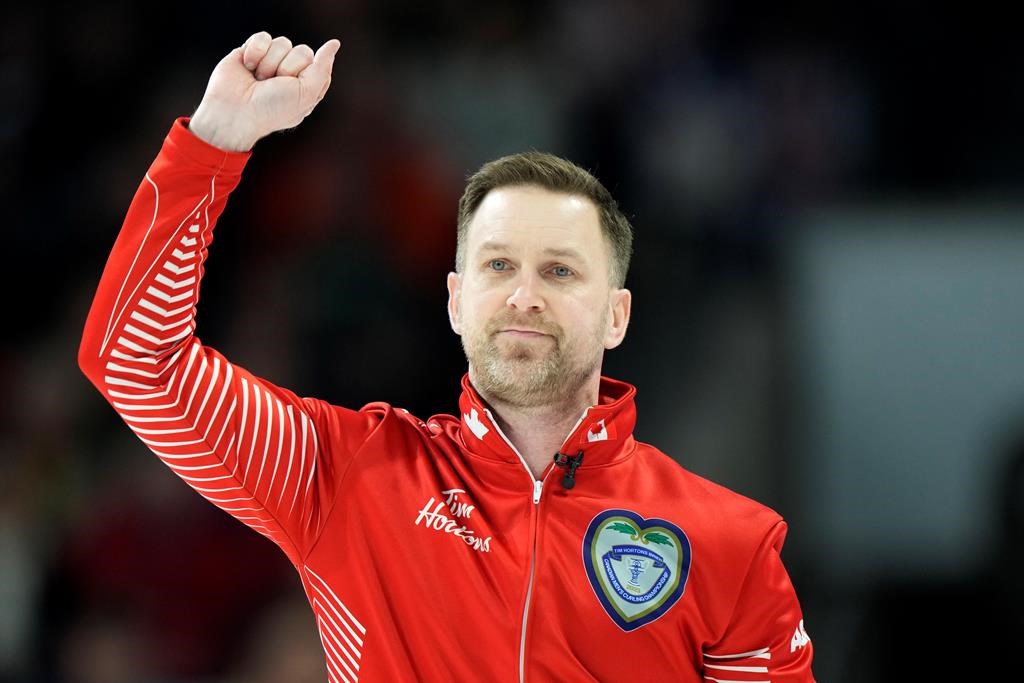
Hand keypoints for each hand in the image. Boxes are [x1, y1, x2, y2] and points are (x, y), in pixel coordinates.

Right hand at [189, 32, 340, 151]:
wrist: (234, 111)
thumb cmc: (271, 109)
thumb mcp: (306, 94)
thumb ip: (322, 69)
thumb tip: (334, 43)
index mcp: (306, 85)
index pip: (318, 63)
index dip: (305, 74)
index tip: (292, 88)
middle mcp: (290, 72)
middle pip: (302, 50)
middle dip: (287, 68)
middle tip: (272, 85)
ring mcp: (271, 61)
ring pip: (282, 43)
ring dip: (269, 63)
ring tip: (259, 79)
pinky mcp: (252, 51)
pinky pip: (263, 37)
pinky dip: (255, 52)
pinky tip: (248, 67)